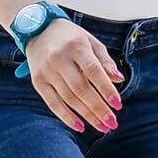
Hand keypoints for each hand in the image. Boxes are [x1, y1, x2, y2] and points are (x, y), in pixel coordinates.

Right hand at [25, 19, 125, 133]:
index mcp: (76, 45)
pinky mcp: (37, 82)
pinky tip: (81, 126)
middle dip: (98, 108)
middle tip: (112, 123)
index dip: (106, 89)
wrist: (37, 29)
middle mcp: (59, 58)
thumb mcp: (91, 41)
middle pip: (81, 88)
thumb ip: (105, 60)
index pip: (93, 71)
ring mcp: (47, 71)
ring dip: (87, 116)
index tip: (118, 105)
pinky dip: (66, 117)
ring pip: (68, 98)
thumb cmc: (71, 37)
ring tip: (102, 127)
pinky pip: (52, 103)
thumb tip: (119, 79)